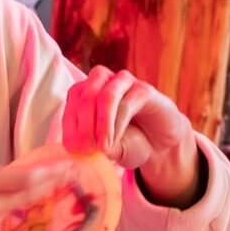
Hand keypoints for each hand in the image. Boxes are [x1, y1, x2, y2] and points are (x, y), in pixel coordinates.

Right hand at [0, 99, 73, 230]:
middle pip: (29, 196)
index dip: (53, 172)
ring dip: (27, 198)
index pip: (28, 179)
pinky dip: (4, 211)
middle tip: (66, 171)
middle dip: (49, 183)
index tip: (70, 163)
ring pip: (15, 210)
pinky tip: (1, 202)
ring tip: (39, 184)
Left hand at [59, 64, 199, 205]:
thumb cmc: (127, 143)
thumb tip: (75, 147)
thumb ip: (90, 144)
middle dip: (82, 125)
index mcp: (88, 90)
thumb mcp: (104, 148)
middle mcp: (105, 80)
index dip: (69, 125)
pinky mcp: (145, 90)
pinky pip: (127, 104)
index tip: (71, 150)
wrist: (160, 146)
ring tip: (99, 148)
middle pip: (86, 95)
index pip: (73, 100)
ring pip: (105, 96)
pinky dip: (117, 125)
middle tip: (84, 150)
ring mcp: (125, 82)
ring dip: (100, 124)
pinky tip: (113, 142)